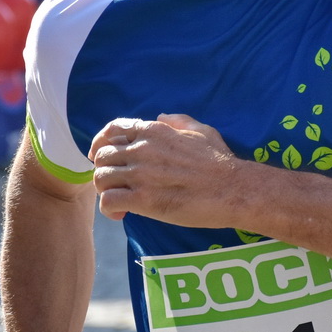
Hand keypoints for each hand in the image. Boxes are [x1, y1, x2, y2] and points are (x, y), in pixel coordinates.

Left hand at [90, 114, 245, 225]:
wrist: (233, 189)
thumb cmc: (220, 162)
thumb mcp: (201, 130)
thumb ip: (178, 121)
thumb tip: (161, 117)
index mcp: (154, 131)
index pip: (112, 129)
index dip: (100, 142)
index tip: (99, 154)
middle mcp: (142, 149)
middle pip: (102, 156)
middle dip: (103, 171)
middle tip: (114, 184)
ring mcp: (141, 174)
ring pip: (100, 178)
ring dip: (105, 191)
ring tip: (118, 200)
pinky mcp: (143, 199)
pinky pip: (108, 201)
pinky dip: (109, 209)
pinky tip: (121, 214)